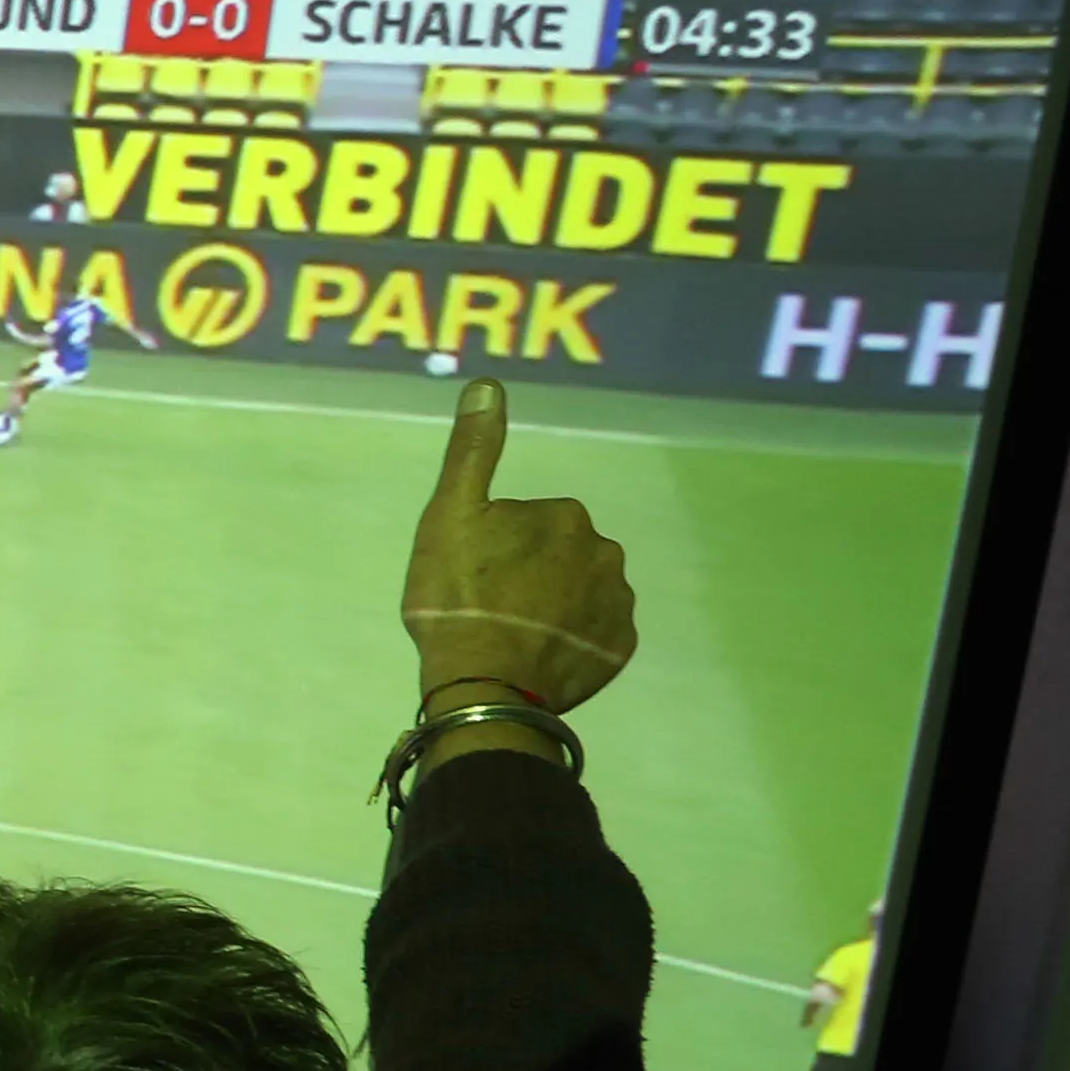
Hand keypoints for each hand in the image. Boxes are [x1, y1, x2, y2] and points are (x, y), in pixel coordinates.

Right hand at [405, 381, 633, 716]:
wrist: (485, 685)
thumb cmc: (459, 599)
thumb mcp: (448, 517)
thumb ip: (473, 452)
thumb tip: (489, 385)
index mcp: (564, 516)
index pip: (528, 523)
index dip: (496, 547)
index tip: (473, 576)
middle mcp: (604, 552)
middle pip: (561, 556)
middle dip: (534, 574)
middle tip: (492, 607)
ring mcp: (617, 603)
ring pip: (582, 593)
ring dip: (556, 607)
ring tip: (515, 636)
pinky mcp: (620, 648)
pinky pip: (596, 634)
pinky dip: (573, 641)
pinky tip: (540, 656)